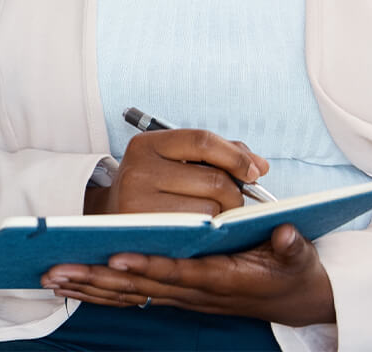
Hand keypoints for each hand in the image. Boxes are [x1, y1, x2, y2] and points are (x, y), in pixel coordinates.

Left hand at [43, 224, 334, 326]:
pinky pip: (130, 296)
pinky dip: (99, 292)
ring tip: (50, 277)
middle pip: (140, 286)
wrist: (294, 297)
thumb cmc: (292, 271)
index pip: (179, 273)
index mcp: (221, 278)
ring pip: (128, 294)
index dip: (148, 266)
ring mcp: (182, 295)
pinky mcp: (174, 293)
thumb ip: (291, 246)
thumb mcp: (299, 257)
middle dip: (98, 279)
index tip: (117, 257)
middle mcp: (195, 291)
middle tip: (58, 269)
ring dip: (88, 287)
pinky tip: (70, 285)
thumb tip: (285, 233)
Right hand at [88, 129, 267, 216]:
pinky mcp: (147, 228)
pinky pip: (199, 229)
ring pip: (210, 208)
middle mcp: (138, 168)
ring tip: (206, 214)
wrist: (111, 218)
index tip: (254, 171)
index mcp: (146, 144)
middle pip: (214, 179)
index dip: (236, 156)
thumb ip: (218, 155)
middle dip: (234, 193)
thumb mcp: (174, 161)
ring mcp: (138, 199)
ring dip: (220, 215)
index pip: (202, 141)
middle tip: (230, 201)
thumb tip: (260, 166)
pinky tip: (199, 227)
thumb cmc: (153, 188)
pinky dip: (208, 230)